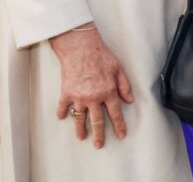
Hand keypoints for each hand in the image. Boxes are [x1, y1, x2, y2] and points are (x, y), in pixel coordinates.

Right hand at [50, 25, 133, 147]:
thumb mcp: (118, 69)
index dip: (119, 125)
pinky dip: (62, 113)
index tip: (121, 135)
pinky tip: (62, 118)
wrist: (80, 47)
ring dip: (80, 129)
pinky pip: (63, 107)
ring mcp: (79, 97)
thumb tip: (130, 100)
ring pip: (80, 118)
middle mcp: (94, 98)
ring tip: (81, 137)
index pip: (115, 113)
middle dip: (99, 135)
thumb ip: (124, 85)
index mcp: (108, 92)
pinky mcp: (66, 93)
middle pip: (97, 121)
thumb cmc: (100, 56)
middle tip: (99, 145)